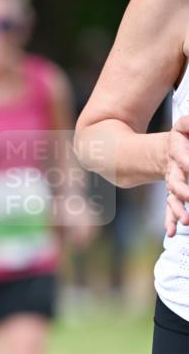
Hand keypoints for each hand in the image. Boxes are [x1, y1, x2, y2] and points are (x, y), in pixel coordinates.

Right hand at [164, 116, 188, 236]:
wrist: (166, 150)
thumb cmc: (182, 137)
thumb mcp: (184, 125)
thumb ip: (188, 122)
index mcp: (177, 151)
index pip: (182, 157)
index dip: (187, 161)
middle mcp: (173, 170)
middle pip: (175, 182)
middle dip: (183, 191)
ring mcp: (172, 184)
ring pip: (173, 199)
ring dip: (178, 211)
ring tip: (186, 221)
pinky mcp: (174, 195)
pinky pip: (171, 208)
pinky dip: (170, 220)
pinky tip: (170, 232)